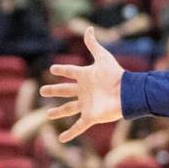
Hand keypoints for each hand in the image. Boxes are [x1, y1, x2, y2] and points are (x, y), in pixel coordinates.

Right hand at [40, 27, 124, 141]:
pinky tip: (61, 140)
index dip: (61, 70)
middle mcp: (84, 91)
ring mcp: (86, 104)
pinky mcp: (91, 117)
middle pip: (65, 90)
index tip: (53, 68)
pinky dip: (70, 133)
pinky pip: (78, 126)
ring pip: (68, 108)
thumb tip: (88, 27)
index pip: (70, 72)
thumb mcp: (102, 57)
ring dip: (58, 112)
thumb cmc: (115, 74)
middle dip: (54, 90)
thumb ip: (93, 44)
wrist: (127, 93)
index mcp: (85, 76)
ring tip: (48, 114)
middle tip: (42, 90)